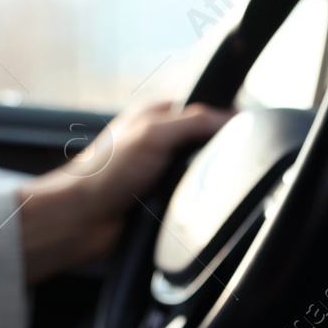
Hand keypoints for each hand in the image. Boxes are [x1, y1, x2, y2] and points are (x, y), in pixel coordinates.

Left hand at [17, 100, 231, 284]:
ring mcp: (165, 173)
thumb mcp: (153, 134)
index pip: (206, 105)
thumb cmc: (104, 173)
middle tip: (220, 161)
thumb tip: (232, 117)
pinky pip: (196, 200)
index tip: (244, 127)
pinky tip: (193, 206)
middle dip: (219, 152)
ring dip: (207, 182)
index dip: (227, 115)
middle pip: (210, 141)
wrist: (82, 222)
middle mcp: (162, 141)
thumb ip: (194, 121)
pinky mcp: (166, 201)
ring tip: (200, 187)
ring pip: (206, 173)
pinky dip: (198, 204)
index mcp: (157, 115)